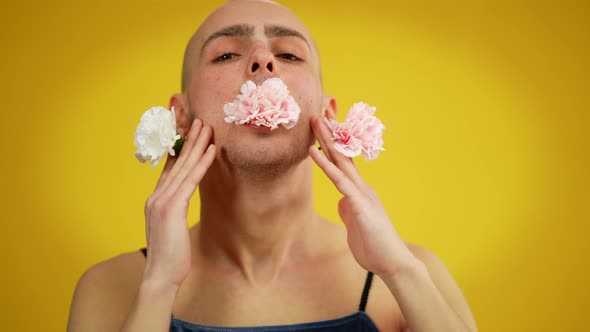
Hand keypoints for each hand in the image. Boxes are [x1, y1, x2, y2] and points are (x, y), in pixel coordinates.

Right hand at [142, 119, 215, 287]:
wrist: (161, 276)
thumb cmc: (170, 256)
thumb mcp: (171, 228)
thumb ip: (174, 211)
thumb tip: (183, 202)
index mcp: (155, 200)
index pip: (168, 167)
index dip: (178, 147)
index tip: (186, 130)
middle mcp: (155, 196)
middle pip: (175, 161)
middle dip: (188, 139)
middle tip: (199, 119)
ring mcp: (162, 201)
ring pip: (183, 166)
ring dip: (197, 144)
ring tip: (207, 127)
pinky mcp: (172, 208)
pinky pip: (191, 180)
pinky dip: (202, 163)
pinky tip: (211, 150)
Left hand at [309, 116, 416, 277]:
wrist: (392, 263)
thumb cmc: (375, 245)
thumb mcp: (356, 223)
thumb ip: (349, 209)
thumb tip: (341, 201)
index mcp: (359, 191)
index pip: (344, 160)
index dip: (335, 141)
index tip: (325, 122)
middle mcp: (361, 187)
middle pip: (343, 153)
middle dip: (332, 131)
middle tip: (321, 108)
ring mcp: (361, 194)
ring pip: (341, 161)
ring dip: (327, 140)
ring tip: (316, 120)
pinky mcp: (359, 205)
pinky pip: (338, 181)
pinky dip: (325, 165)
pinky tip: (313, 152)